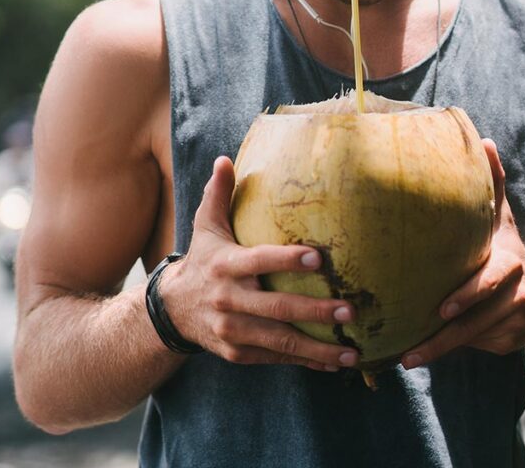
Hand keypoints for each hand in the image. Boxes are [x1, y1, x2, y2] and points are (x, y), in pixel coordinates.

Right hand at [159, 156, 359, 371]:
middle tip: (349, 310)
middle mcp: (228, 300)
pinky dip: (305, 362)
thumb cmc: (203, 260)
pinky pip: (276, 358)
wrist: (172, 310)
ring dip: (318, 348)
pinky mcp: (238, 352)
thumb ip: (218, 195)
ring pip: (280, 342)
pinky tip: (334, 363)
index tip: (319, 259)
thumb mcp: (205, 226)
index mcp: (226, 265)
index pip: (260, 261)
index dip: (288, 261)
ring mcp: (232, 330)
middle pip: (276, 308)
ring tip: (352, 351)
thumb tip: (225, 160)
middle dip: (315, 311)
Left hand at [401, 139, 524, 368]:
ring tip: (406, 359)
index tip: (440, 309)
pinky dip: (453, 352)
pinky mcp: (509, 345)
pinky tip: (425, 354)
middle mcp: (515, 298)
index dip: (467, 295)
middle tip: (410, 350)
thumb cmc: (508, 250)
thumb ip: (492, 184)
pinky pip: (477, 348)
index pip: (489, 282)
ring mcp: (513, 325)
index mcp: (510, 266)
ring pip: (471, 341)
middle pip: (474, 323)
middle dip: (442, 339)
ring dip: (438, 351)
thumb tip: (483, 140)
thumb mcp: (502, 219)